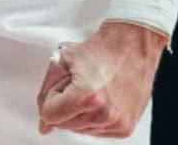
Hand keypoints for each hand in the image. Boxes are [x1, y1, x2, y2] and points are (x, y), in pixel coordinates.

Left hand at [37, 21, 164, 136]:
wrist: (133, 45)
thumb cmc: (101, 49)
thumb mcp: (62, 61)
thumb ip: (45, 93)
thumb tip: (44, 125)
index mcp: (87, 96)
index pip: (49, 115)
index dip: (52, 97)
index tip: (64, 85)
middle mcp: (104, 113)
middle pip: (64, 125)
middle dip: (65, 106)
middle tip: (80, 84)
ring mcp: (116, 123)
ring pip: (80, 130)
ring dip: (80, 113)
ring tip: (93, 90)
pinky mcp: (125, 128)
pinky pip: (97, 131)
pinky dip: (95, 118)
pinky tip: (103, 99)